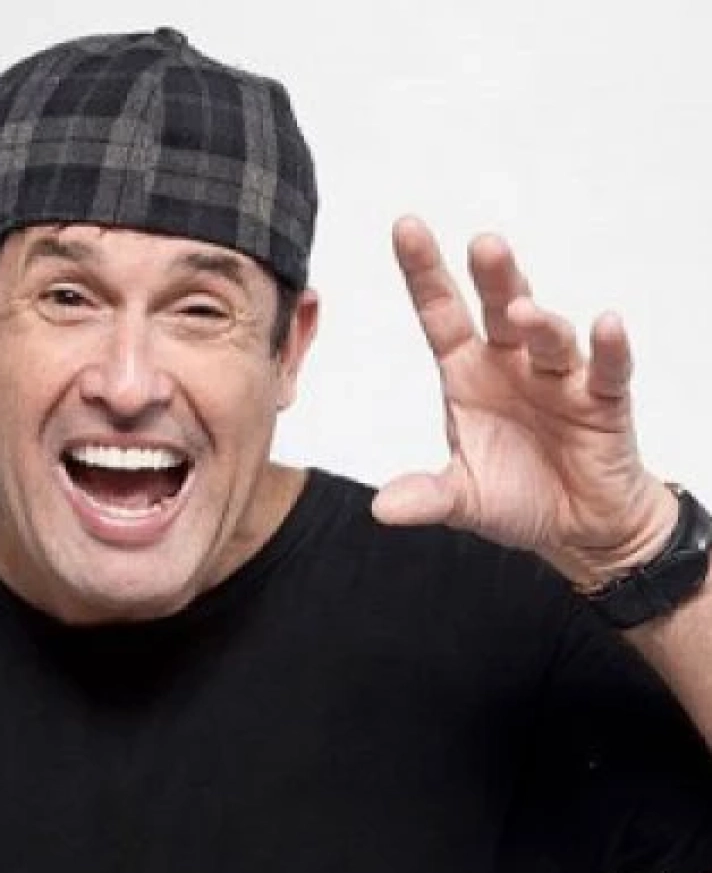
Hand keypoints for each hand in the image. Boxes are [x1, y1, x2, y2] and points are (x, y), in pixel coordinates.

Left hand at [371, 216, 678, 588]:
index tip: (406, 227)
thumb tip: (382, 509)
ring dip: (539, 320)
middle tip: (482, 245)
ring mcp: (558, 379)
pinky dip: (609, 348)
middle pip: (499, 308)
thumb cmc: (519, 496)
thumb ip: (427, 496)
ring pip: (549, 335)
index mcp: (468, 375)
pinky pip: (607, 369)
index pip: (442, 313)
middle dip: (491, 276)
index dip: (425, 272)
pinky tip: (605, 325)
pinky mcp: (603, 400)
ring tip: (522, 311)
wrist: (578, 528)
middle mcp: (511, 365)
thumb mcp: (463, 500)